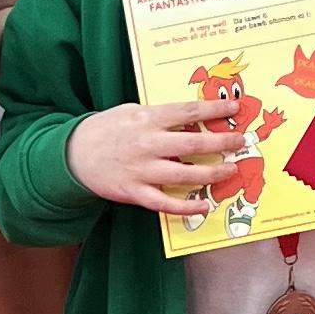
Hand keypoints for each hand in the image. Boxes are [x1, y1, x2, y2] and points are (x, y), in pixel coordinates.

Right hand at [68, 97, 248, 213]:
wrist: (74, 154)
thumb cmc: (108, 129)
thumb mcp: (132, 112)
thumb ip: (160, 116)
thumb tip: (193, 118)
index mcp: (147, 119)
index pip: (188, 112)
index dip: (214, 109)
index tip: (235, 107)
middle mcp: (146, 144)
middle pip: (191, 144)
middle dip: (221, 142)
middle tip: (240, 141)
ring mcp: (141, 170)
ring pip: (184, 175)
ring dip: (211, 173)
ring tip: (230, 170)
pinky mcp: (134, 192)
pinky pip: (164, 203)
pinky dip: (186, 207)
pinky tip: (204, 205)